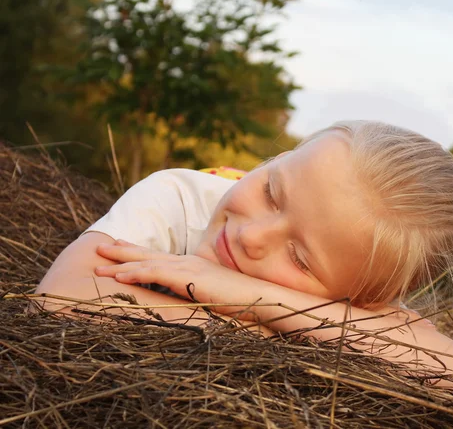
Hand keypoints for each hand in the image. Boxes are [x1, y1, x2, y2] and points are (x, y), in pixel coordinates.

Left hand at [95, 240, 265, 310]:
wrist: (258, 295)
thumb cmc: (241, 298)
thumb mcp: (215, 293)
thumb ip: (199, 292)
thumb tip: (188, 301)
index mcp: (193, 265)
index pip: (161, 257)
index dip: (139, 253)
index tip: (121, 248)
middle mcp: (187, 261)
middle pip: (148, 254)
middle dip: (123, 251)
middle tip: (101, 247)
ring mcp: (186, 266)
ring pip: (146, 262)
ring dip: (120, 262)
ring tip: (98, 263)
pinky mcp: (187, 276)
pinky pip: (154, 272)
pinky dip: (135, 272)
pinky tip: (118, 275)